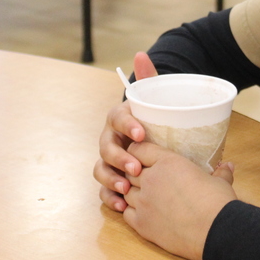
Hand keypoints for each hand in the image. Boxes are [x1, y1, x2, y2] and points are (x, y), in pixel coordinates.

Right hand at [94, 52, 158, 212]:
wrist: (158, 134)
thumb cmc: (155, 118)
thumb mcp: (155, 98)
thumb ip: (149, 77)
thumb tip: (141, 53)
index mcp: (120, 117)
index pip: (117, 117)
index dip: (126, 125)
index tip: (140, 133)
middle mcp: (111, 138)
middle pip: (106, 147)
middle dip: (119, 158)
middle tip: (136, 167)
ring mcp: (109, 159)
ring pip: (101, 169)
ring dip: (111, 179)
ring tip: (126, 188)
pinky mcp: (113, 177)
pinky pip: (105, 189)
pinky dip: (111, 198)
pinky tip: (122, 206)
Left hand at [123, 141, 237, 259]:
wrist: (215, 231)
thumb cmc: (218, 202)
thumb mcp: (220, 182)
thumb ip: (220, 173)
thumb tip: (229, 166)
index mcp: (168, 162)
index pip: (139, 149)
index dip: (137, 152)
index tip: (141, 156)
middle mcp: (151, 179)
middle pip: (129, 171)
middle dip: (133, 173)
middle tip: (143, 178)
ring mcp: (144, 202)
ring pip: (125, 191)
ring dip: (131, 192)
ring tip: (143, 196)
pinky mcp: (142, 224)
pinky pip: (126, 213)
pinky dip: (130, 211)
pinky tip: (142, 213)